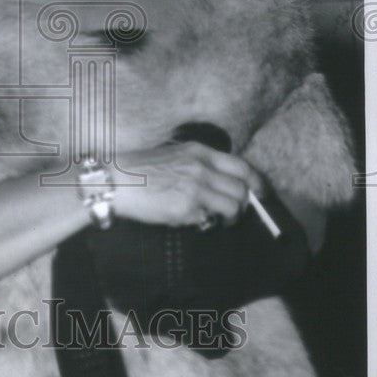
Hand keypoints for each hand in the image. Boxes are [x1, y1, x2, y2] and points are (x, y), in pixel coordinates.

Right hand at [112, 141, 263, 228]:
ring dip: (230, 217)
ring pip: (234, 207)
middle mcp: (201, 168)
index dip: (257, 182)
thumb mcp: (172, 155)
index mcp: (198, 152)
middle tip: (234, 213)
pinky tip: (193, 221)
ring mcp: (196, 188)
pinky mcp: (187, 208)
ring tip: (217, 221)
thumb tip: (218, 183)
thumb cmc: (137, 170)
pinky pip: (211, 220)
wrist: (114, 181)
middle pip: (242, 189)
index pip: (242, 166)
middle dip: (244, 204)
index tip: (262, 193)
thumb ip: (197, 165)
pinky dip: (208, 224)